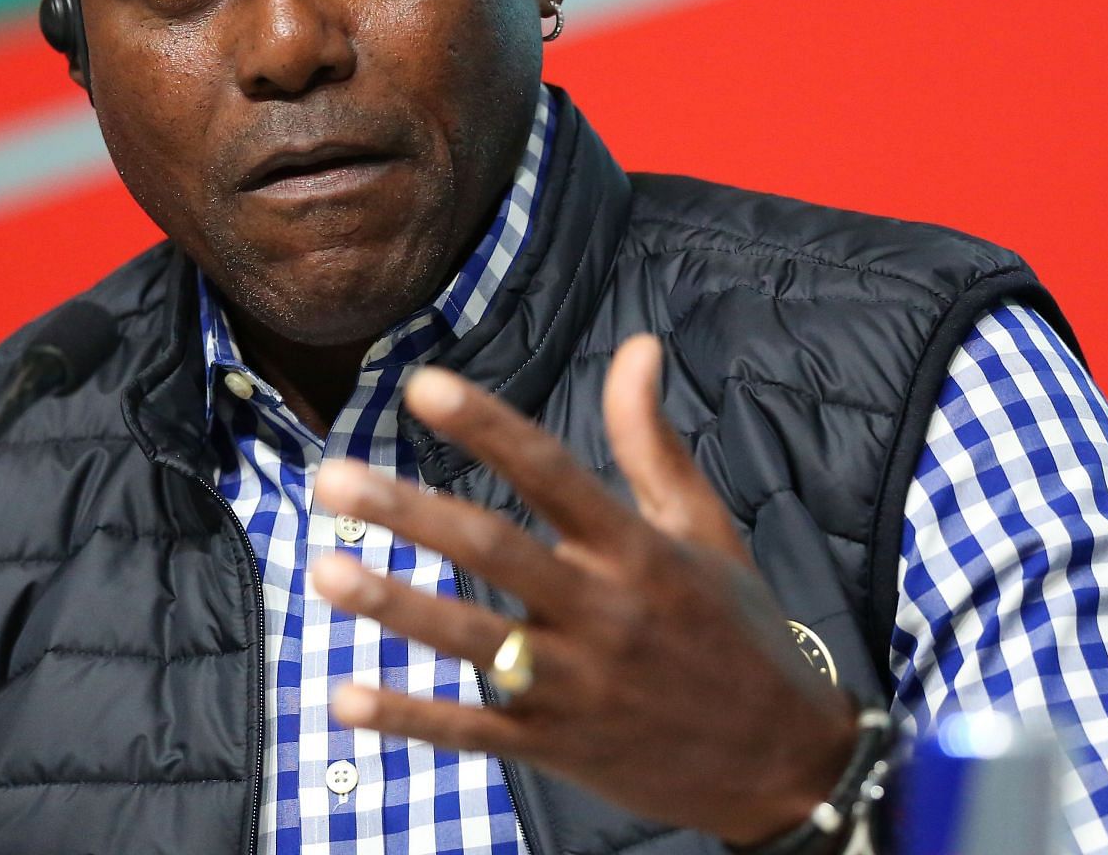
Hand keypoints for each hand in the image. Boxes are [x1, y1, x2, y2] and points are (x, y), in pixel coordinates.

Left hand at [311, 334, 856, 845]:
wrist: (785, 763)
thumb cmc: (737, 629)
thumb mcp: (704, 527)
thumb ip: (653, 440)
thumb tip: (638, 345)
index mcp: (637, 551)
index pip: (551, 472)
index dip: (486, 427)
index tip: (422, 385)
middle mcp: (603, 612)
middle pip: (493, 551)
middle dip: (410, 513)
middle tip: (332, 479)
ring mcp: (577, 685)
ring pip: (473, 641)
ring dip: (394, 606)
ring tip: (322, 569)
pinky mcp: (557, 746)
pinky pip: (472, 732)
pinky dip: (408, 719)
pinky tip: (344, 698)